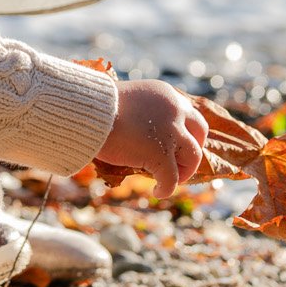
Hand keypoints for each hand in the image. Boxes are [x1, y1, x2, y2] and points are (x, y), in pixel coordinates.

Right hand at [95, 80, 208, 199]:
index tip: (177, 144)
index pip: (188, 113)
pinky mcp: (161, 153)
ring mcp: (170, 132)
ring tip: (169, 180)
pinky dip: (167, 188)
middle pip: (200, 131)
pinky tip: (157, 191)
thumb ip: (142, 113)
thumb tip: (140, 133)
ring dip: (184, 171)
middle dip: (192, 148)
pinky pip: (172, 178)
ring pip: (193, 156)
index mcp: (165, 94)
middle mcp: (174, 109)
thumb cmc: (95, 108)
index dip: (186, 131)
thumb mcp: (127, 102)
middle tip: (181, 163)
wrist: (85, 112)